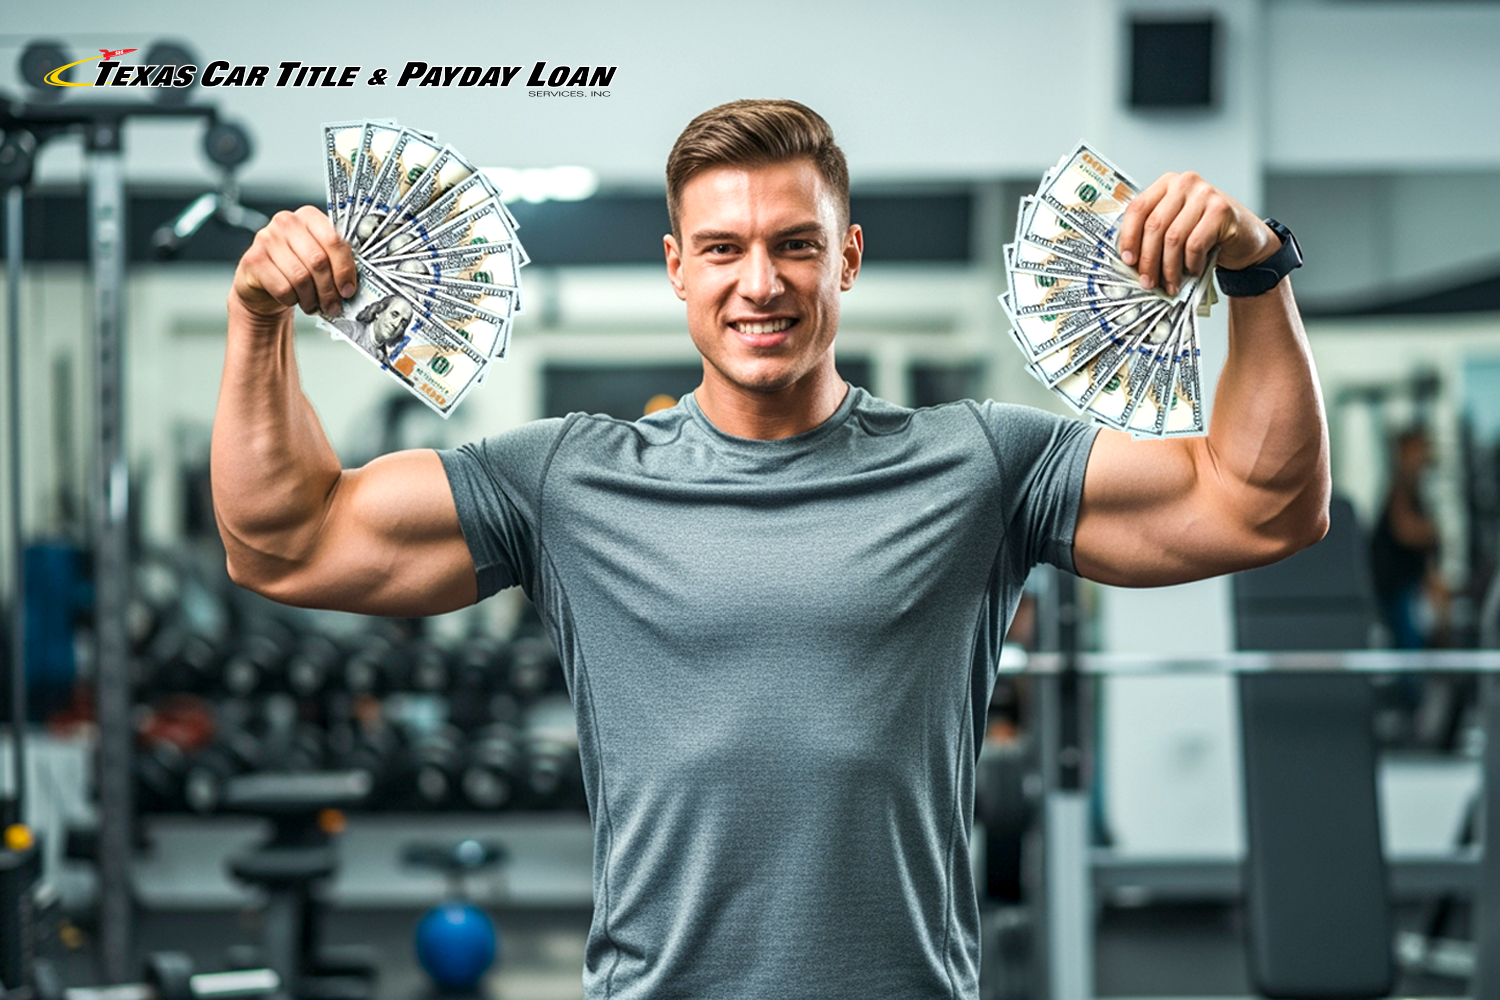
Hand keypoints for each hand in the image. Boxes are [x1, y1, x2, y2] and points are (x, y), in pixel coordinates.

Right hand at [232, 206, 356, 318]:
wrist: (263, 282)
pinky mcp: (253, 259)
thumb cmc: (297, 268)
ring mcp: (266, 238)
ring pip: (301, 276)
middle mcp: (286, 222)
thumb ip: (336, 262)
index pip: (334, 240)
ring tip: (314, 306)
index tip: (348, 290)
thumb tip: (352, 285)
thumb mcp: (319, 259)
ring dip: (312, 299)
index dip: (345, 269)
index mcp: (309, 217)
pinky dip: (292, 300)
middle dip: (330, 290)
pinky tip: (293, 299)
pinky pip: (283, 288)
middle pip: (318, 261)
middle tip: (334, 306)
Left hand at [1117, 172, 1279, 296]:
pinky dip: (1191, 263)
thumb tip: (1129, 260)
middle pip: (1154, 226)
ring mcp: (1204, 194)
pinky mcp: (1221, 210)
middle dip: (1148, 259)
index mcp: (1166, 184)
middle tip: (1147, 282)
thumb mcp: (1175, 226)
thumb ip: (1154, 233)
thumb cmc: (1205, 232)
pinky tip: (1192, 271)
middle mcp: (1184, 183)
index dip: (1128, 237)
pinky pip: (1195, 244)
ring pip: (1173, 238)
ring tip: (1170, 283)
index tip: (1128, 260)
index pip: (1137, 208)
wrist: (1244, 236)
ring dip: (1169, 268)